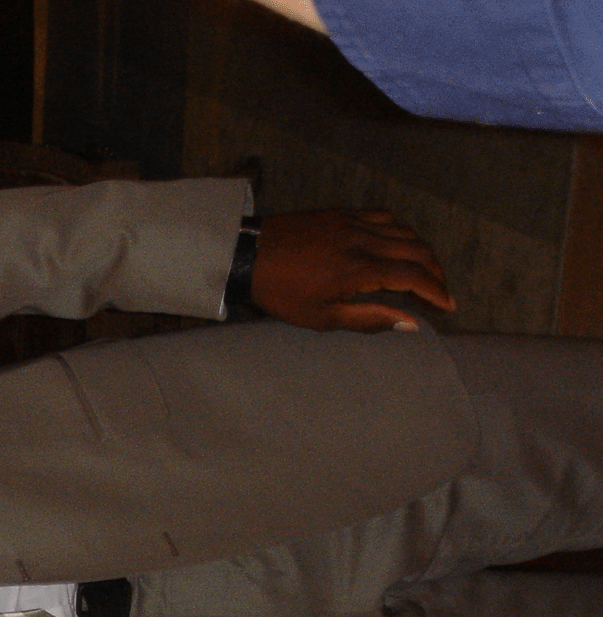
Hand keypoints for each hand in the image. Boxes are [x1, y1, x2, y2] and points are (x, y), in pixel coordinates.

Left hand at [250, 209, 455, 331]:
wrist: (247, 255)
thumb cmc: (281, 293)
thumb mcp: (322, 318)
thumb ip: (370, 319)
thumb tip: (411, 324)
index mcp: (359, 270)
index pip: (413, 277)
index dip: (437, 291)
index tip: (449, 305)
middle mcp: (363, 241)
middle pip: (418, 251)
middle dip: (437, 272)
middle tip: (442, 291)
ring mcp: (354, 222)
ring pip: (405, 231)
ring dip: (423, 251)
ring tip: (427, 270)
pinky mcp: (343, 212)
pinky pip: (385, 216)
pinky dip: (402, 230)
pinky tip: (402, 243)